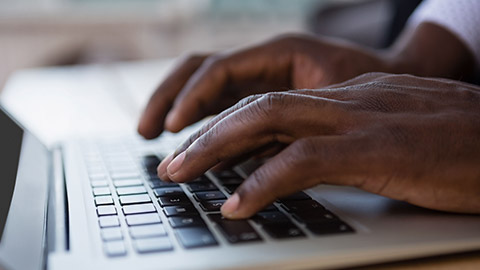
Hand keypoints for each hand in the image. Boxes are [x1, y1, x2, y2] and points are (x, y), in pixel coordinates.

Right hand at [137, 34, 385, 138]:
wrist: (392, 78)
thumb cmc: (369, 83)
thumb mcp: (332, 96)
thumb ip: (290, 117)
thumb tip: (247, 151)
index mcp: (277, 52)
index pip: (218, 69)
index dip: (192, 98)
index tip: (173, 128)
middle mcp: (262, 61)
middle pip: (198, 71)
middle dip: (167, 99)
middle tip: (145, 132)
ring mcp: (260, 78)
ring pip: (205, 88)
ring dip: (176, 110)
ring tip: (153, 136)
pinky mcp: (262, 96)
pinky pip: (223, 107)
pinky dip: (204, 125)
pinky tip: (194, 144)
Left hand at [157, 73, 479, 217]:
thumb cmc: (459, 145)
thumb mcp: (393, 136)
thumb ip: (349, 142)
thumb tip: (306, 165)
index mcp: (348, 99)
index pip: (272, 105)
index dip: (228, 127)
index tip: (198, 150)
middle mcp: (345, 101)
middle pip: (257, 106)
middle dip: (207, 133)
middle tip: (171, 161)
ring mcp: (358, 119)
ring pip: (267, 120)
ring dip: (217, 147)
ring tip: (180, 172)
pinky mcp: (375, 148)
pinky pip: (303, 159)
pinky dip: (263, 180)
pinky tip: (236, 203)